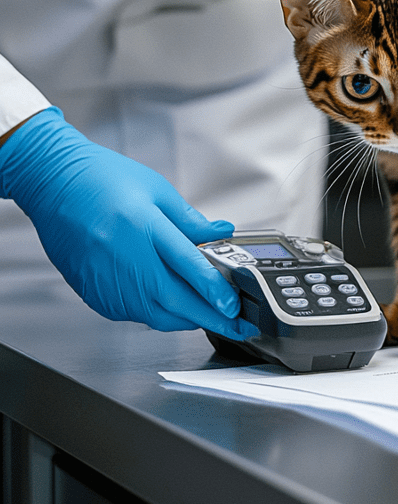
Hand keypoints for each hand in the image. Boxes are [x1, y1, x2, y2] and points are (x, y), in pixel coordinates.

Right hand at [0, 107, 256, 339]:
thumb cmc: (103, 180)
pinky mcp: (95, 295)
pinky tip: (176, 306)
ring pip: (156, 315)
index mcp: (143, 227)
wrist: (53, 184)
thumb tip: (222, 234)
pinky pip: (135, 315)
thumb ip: (191, 220)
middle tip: (237, 323)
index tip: (234, 305)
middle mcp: (124, 259)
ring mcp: (107, 282)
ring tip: (214, 316)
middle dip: (211, 317)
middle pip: (175, 300)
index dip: (214, 290)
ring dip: (187, 320)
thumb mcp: (157, 190)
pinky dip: (160, 315)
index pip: (187, 266)